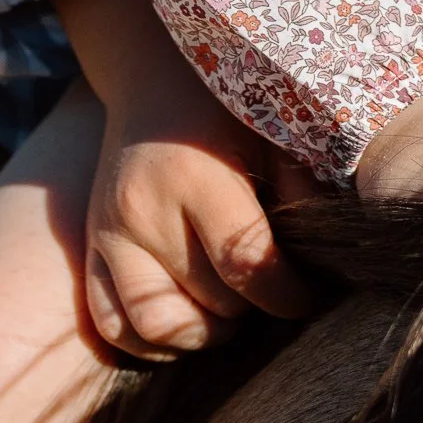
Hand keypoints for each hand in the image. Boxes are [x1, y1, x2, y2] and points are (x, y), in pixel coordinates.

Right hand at [55, 0, 316, 360]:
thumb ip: (302, 196)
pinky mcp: (92, 250)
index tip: (313, 294)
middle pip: (212, 300)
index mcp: (195, 177)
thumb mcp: (275, 137)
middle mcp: (144, 212)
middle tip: (275, 288)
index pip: (248, 265)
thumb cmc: (229, 110)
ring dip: (205, 333)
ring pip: (158, 325)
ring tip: (232, 311)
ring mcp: (111, 235)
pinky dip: (153, 342)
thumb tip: (330, 262)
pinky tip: (189, 320)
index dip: (291, 295)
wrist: (156, 80)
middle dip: (255, 306)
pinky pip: (113, 326)